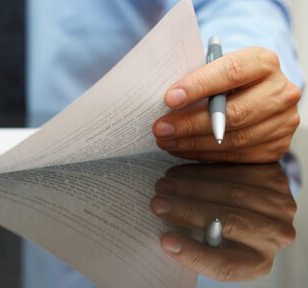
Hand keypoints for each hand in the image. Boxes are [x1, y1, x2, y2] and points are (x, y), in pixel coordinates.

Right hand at [150, 162, 296, 281]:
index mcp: (256, 263)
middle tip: (157, 203)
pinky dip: (202, 171)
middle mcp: (274, 237)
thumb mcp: (213, 245)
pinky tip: (179, 173)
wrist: (254, 203)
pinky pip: (234, 171)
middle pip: (230, 222)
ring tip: (163, 185)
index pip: (227, 265)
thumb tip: (163, 236)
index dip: (194, 253)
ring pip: (232, 193)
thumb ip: (196, 243)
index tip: (166, 240)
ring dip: (191, 187)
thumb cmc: (223, 230)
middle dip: (187, 210)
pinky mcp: (274, 179)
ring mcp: (279, 207)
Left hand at [153, 47, 301, 162]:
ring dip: (194, 142)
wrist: (257, 93)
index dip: (199, 86)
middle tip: (161, 128)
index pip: (231, 72)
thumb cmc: (227, 78)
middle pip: (234, 112)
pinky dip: (206, 154)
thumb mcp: (216, 67)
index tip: (170, 98)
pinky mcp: (278, 145)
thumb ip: (198, 77)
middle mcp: (281, 91)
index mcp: (263, 62)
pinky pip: (238, 155)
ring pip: (235, 138)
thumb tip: (167, 100)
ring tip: (166, 141)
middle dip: (191, 123)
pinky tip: (183, 149)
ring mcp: (283, 120)